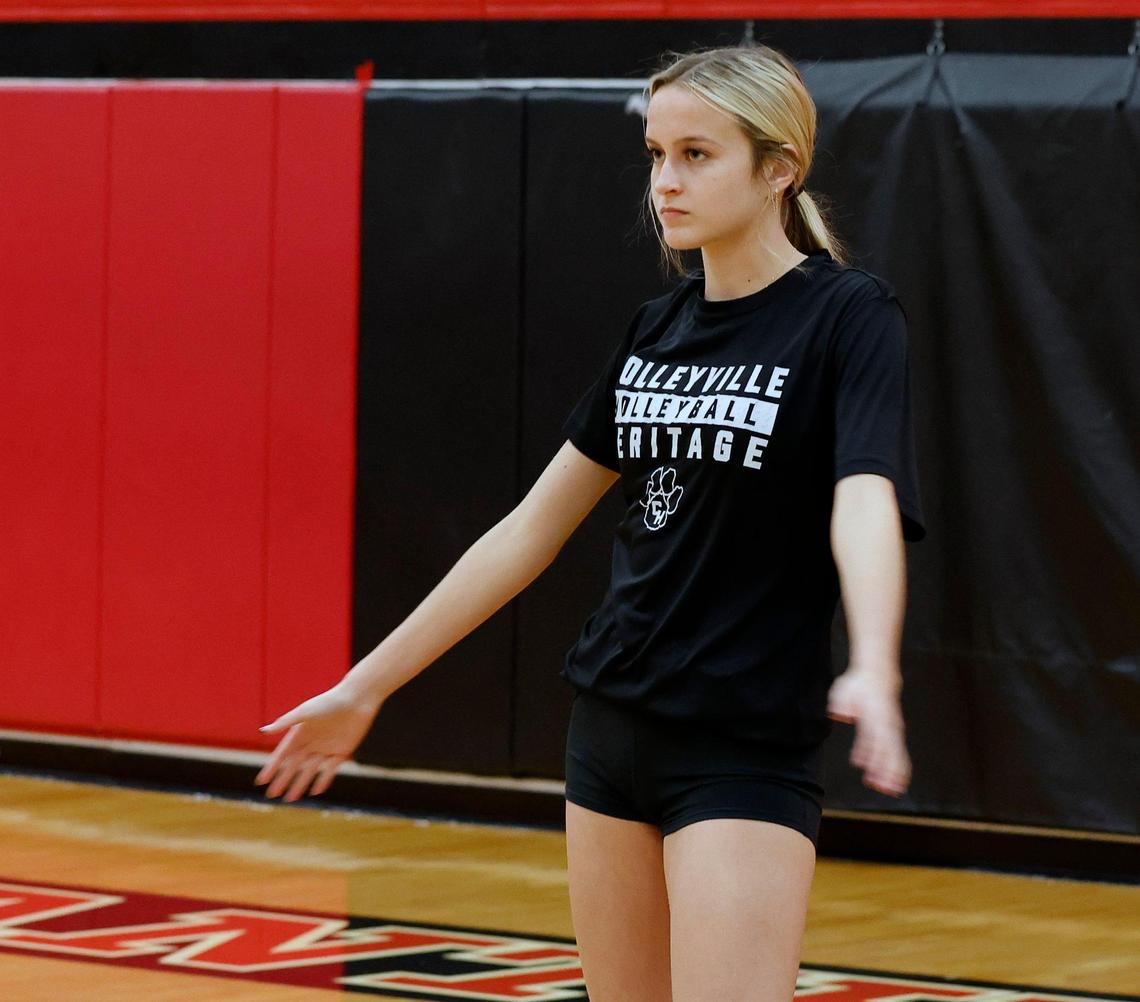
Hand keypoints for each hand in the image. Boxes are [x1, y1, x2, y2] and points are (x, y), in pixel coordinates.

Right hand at [255, 683, 382, 801]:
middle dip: (283, 780)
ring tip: (290, 799)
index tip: (261, 781)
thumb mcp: (305, 711)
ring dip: (300, 784)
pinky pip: (330, 769)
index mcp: (300, 732)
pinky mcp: (342, 751)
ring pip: (310, 770)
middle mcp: (312, 742)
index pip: (283, 754)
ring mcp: (326, 748)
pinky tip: (315, 791)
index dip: (272, 768)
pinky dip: (323, 780)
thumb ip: (285, 722)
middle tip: (272, 795)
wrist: (357, 699)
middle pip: (294, 765)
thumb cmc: (329, 702)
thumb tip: (263, 730)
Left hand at [826, 667, 911, 797]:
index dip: (873, 760)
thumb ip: (842, 704)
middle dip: (885, 772)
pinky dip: (896, 767)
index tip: (870, 775)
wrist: (877, 675)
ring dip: (892, 773)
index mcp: (874, 718)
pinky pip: (897, 753)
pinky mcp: (893, 733)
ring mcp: (892, 730)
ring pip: (895, 755)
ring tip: (890, 791)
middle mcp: (886, 726)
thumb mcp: (844, 690)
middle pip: (888, 752)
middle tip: (882, 789)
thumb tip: (840, 714)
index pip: (875, 742)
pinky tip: (892, 781)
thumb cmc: (858, 685)